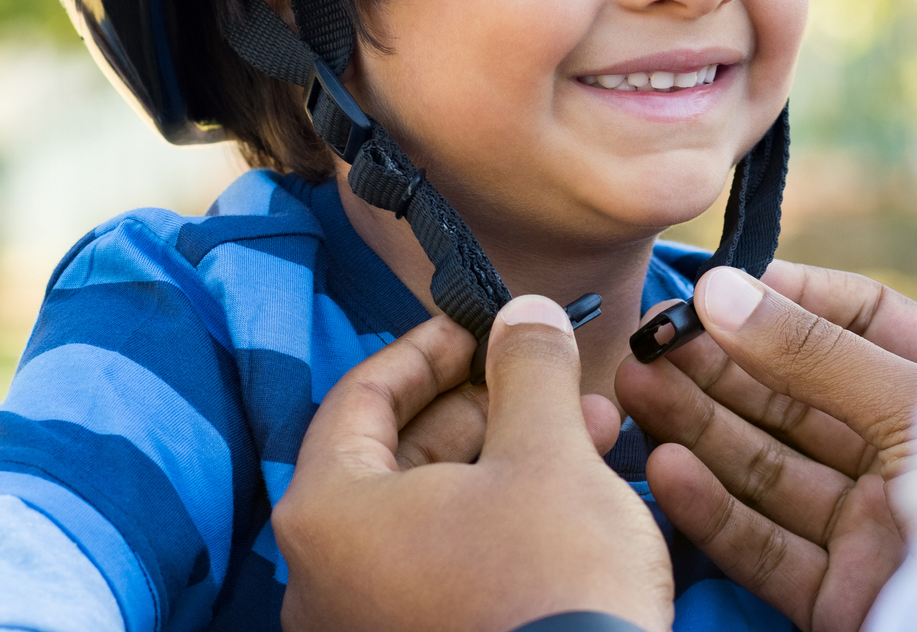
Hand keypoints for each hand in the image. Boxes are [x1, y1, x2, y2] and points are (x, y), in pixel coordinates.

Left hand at [276, 297, 673, 631]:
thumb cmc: (550, 586)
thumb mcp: (548, 454)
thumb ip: (528, 369)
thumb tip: (524, 315)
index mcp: (328, 516)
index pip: (359, 396)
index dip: (428, 348)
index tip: (482, 324)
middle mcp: (325, 578)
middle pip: (396, 453)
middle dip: (486, 402)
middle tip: (547, 372)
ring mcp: (368, 625)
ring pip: (433, 508)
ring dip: (509, 454)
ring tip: (591, 425)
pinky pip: (446, 561)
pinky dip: (501, 515)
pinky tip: (576, 488)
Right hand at [616, 261, 916, 631]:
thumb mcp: (912, 405)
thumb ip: (814, 353)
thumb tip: (719, 290)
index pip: (859, 319)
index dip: (788, 298)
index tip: (717, 286)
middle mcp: (902, 452)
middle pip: (795, 395)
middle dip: (720, 365)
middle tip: (647, 339)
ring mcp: (869, 525)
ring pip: (768, 466)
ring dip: (698, 427)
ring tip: (634, 388)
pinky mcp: (839, 595)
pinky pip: (765, 544)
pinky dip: (712, 509)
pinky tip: (666, 469)